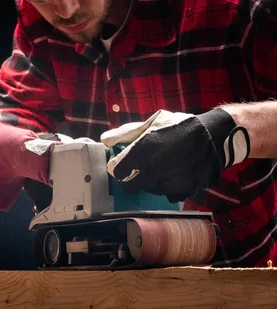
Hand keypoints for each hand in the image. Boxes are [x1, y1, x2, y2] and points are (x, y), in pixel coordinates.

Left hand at [100, 108, 249, 202]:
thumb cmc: (179, 126)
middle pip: (131, 187)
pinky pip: (170, 195)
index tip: (123, 168)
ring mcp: (170, 181)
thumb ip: (126, 133)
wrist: (213, 134)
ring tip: (164, 168)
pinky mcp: (185, 189)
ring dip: (153, 183)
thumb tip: (105, 140)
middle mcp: (154, 168)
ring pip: (151, 190)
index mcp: (142, 150)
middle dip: (132, 181)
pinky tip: (176, 175)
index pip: (119, 171)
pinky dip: (171, 188)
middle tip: (139, 173)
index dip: (119, 169)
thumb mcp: (152, 123)